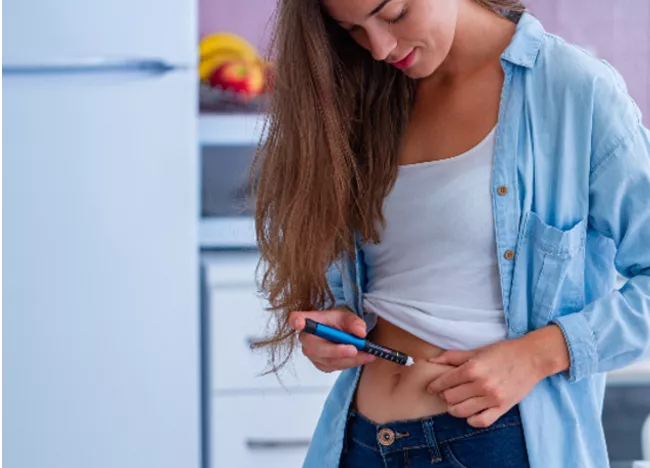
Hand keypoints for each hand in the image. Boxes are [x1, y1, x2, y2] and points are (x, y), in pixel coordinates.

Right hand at [289, 307, 376, 372]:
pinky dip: (350, 363)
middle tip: (354, 349)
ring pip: (328, 361)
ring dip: (349, 359)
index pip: (296, 319)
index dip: (296, 322)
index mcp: (308, 320)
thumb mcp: (347, 316)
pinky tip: (362, 357)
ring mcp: (312, 354)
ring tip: (368, 354)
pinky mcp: (321, 364)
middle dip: (337, 351)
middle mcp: (306, 338)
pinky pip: (335, 367)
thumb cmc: (338, 321)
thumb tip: (360, 332)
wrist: (340, 331)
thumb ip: (354, 322)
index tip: (299, 323)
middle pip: (316, 348)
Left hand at [426, 337, 544, 427]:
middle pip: (451, 398)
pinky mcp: (503, 408)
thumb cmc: (503, 352)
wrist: (532, 358)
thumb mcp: (477, 351)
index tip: (432, 388)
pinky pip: (482, 421)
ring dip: (454, 409)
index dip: (435, 386)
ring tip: (455, 404)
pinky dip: (472, 420)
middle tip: (445, 393)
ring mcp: (493, 398)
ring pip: (462, 411)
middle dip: (444, 396)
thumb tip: (431, 361)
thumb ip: (453, 356)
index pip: (445, 382)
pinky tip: (470, 413)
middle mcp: (482, 384)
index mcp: (473, 368)